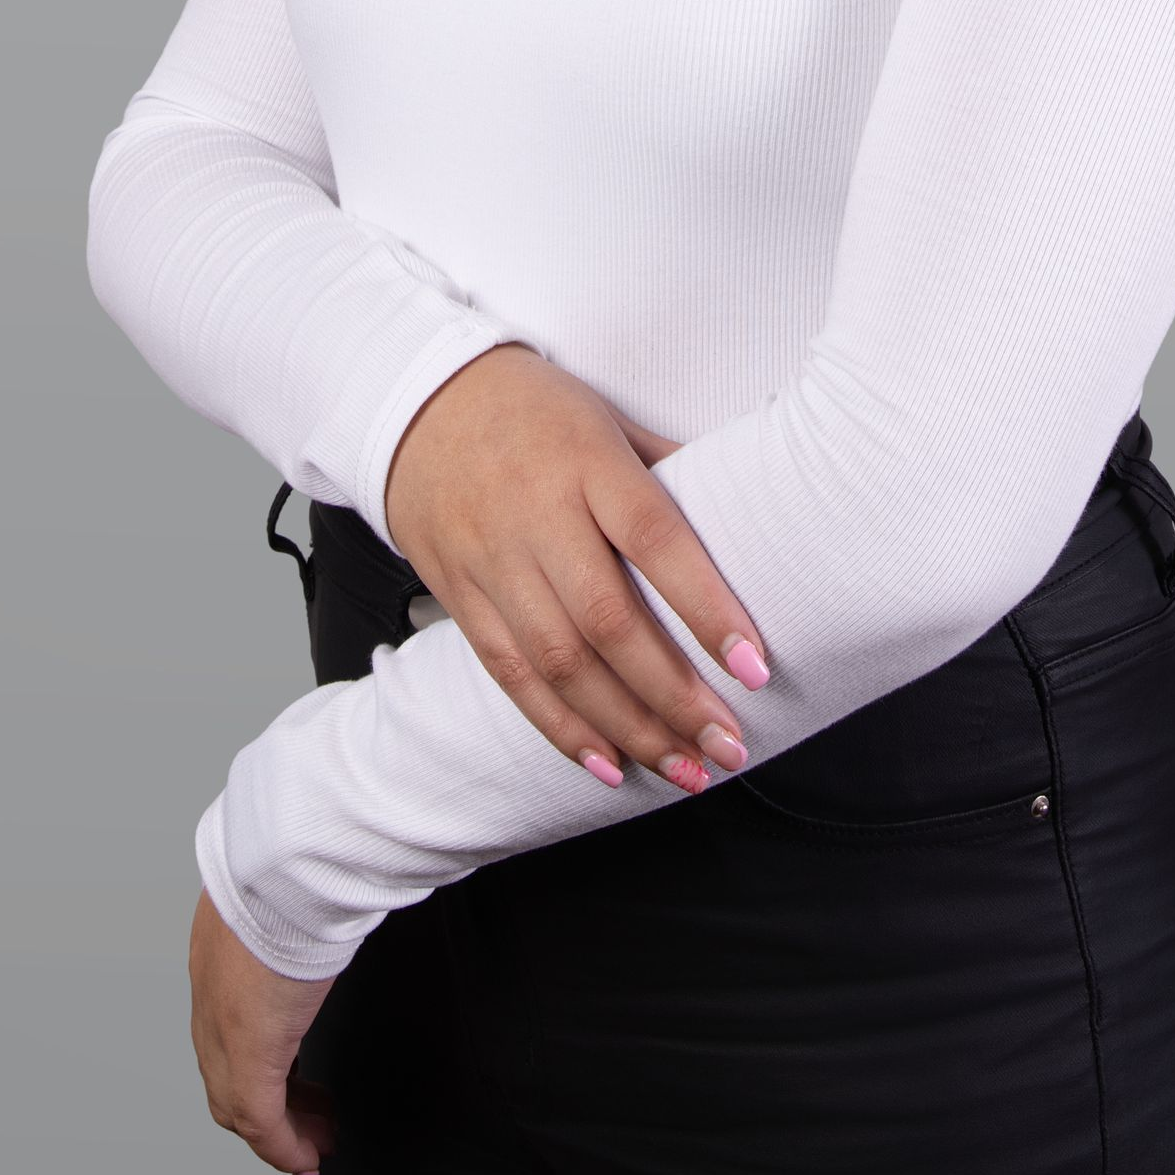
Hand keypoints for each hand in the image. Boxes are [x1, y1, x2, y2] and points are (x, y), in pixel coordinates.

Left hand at [189, 886, 337, 1174]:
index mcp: (218, 949)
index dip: (254, 1048)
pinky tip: (308, 1156)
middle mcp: (210, 995)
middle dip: (269, 1098)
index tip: (287, 1071)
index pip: (222, 1023)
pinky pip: (262, 1123)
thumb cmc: (303, 858)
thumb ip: (310, 894)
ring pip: (236, 1103)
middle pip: (224, 1071)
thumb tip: (347, 884)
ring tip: (316, 1140)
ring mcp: (222, 1029)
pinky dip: (283, 1147)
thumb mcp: (298, 880)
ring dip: (279, 1127)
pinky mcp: (248, 1056)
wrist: (289, 862)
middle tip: (307, 1115)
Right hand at [383, 344, 770, 794]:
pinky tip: (608, 764)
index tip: (754, 666)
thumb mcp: (610, 417)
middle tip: (728, 744)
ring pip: (560, 663)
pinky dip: (560, 728)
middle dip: (674, 696)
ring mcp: (493, 562)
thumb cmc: (535, 409)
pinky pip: (510, 675)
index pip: (656, 540)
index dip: (707, 608)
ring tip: (685, 769)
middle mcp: (538, 518)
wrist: (419, 404)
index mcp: (587, 464)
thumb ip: (671, 469)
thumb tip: (749, 510)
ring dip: (628, 728)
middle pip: (608, 622)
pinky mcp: (460, 596)